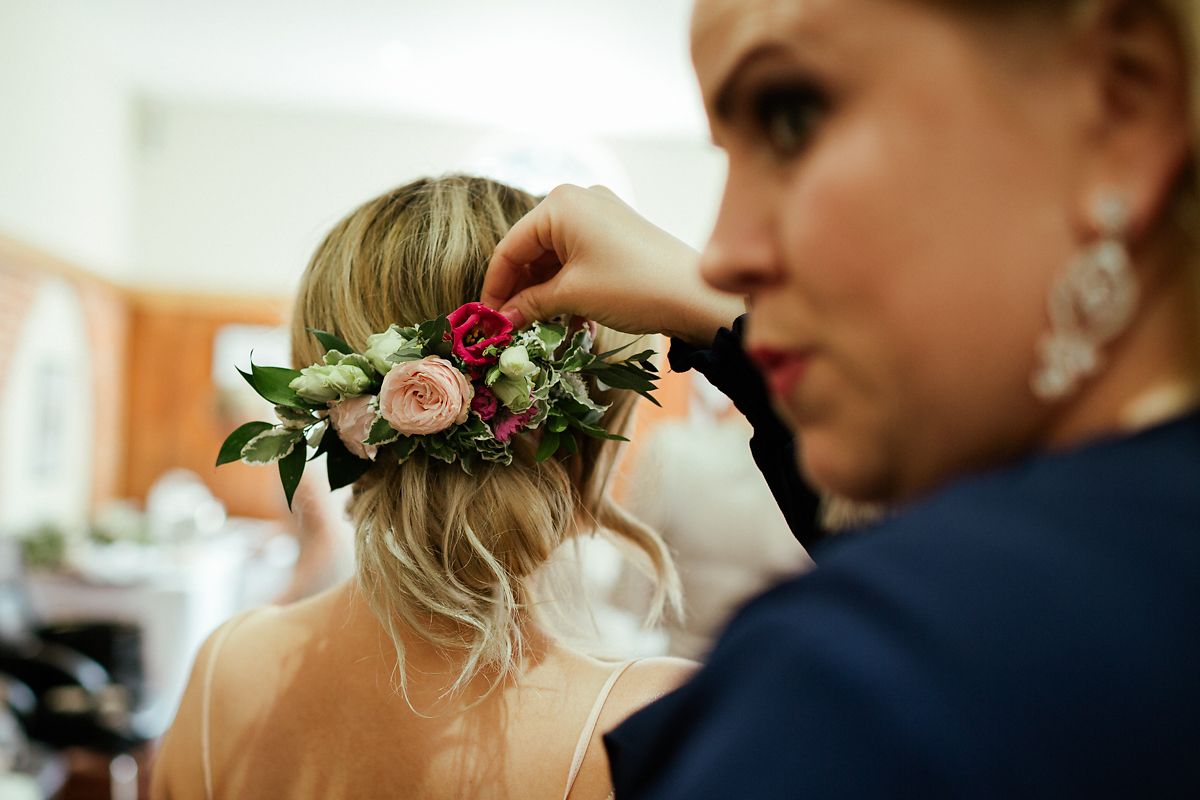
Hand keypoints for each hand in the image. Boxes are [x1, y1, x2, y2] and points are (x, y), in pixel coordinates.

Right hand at [482, 184, 743, 344]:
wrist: (695, 294)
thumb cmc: (631, 287)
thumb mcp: (573, 296)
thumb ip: (530, 304)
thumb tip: (501, 320)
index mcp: (560, 204)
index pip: (510, 247)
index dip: (495, 286)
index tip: (488, 320)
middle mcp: (578, 199)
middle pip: (531, 249)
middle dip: (520, 289)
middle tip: (510, 327)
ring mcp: (600, 214)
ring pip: (555, 255)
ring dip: (544, 291)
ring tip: (538, 326)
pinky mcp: (616, 232)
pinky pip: (578, 256)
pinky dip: (567, 284)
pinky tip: (568, 315)